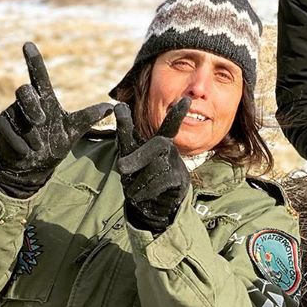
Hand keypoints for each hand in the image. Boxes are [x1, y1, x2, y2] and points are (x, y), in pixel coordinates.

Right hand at [0, 42, 111, 197]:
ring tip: (39, 145)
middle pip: (24, 90)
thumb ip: (88, 118)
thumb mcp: (73, 131)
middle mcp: (26, 102)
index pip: (39, 76)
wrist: (33, 166)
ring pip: (18, 113)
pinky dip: (20, 143)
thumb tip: (111, 106)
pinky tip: (26, 151)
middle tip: (43, 121)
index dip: (34, 60)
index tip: (28, 44)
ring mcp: (11, 112)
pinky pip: (8, 130)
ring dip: (30, 131)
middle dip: (32, 106)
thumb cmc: (54, 144)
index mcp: (44, 100)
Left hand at [114, 98, 190, 232]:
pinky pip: (160, 182)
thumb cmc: (138, 179)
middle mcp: (170, 151)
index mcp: (158, 143)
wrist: (152, 206)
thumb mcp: (128, 160)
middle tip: (120, 168)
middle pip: (158, 144)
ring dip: (137, 181)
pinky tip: (139, 195)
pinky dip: (144, 190)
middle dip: (139, 156)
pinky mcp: (180, 182)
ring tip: (132, 190)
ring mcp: (177, 166)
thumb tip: (121, 143)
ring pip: (155, 167)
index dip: (176, 115)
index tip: (186, 100)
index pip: (168, 127)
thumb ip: (126, 144)